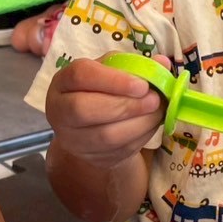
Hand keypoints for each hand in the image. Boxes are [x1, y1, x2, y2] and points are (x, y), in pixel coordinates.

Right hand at [45, 56, 168, 170]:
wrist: (96, 124)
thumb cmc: (104, 89)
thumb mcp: (115, 70)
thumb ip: (137, 65)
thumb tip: (162, 63)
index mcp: (63, 81)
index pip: (80, 76)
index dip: (113, 80)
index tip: (141, 84)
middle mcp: (60, 111)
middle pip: (84, 109)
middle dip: (125, 105)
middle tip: (153, 100)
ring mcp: (73, 139)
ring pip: (105, 136)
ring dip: (138, 124)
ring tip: (157, 111)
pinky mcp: (93, 158)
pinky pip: (119, 150)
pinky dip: (141, 137)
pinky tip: (151, 124)